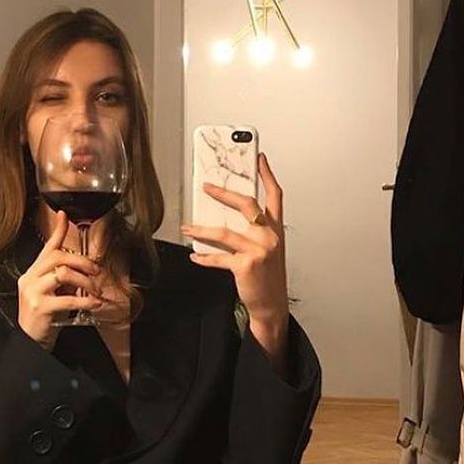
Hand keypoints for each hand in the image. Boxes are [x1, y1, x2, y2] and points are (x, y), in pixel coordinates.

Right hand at [17, 210, 103, 349]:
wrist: (30, 342)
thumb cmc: (44, 317)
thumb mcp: (51, 293)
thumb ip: (60, 279)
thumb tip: (82, 268)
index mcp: (32, 273)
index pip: (46, 247)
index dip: (57, 230)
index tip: (65, 216)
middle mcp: (30, 278)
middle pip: (57, 257)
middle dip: (81, 261)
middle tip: (96, 271)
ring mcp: (33, 292)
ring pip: (63, 273)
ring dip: (85, 281)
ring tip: (95, 291)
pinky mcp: (40, 307)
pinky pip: (68, 299)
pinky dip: (85, 301)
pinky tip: (94, 303)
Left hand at [180, 153, 288, 360]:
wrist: (272, 305)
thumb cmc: (267, 276)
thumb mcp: (266, 249)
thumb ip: (253, 231)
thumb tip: (225, 215)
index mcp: (276, 229)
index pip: (275, 195)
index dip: (267, 175)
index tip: (260, 158)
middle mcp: (270, 236)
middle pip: (247, 205)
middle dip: (225, 193)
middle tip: (208, 186)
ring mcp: (259, 250)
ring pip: (224, 232)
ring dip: (201, 228)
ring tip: (187, 226)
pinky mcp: (246, 265)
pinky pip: (218, 257)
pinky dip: (204, 256)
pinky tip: (194, 255)